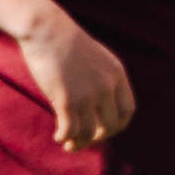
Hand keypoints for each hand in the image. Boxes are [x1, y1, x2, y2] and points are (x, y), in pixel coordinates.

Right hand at [17, 11, 135, 149]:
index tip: (104, 130)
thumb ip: (104, 77)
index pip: (127, 110)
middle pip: (111, 125)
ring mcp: (88, 94)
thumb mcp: (97, 58)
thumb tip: (101, 101)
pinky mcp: (67, 100)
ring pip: (90, 132)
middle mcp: (107, 87)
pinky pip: (70, 129)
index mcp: (117, 75)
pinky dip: (65, 137)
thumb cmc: (66, 42)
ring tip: (69, 144)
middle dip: (99, 137)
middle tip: (85, 140)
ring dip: (79, 143)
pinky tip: (59, 137)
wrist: (46, 29)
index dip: (117, 125)